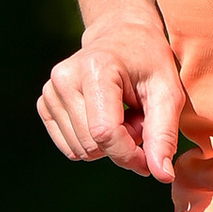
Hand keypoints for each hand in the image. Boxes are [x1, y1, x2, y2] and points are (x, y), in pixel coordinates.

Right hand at [36, 8, 183, 182]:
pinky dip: (91, 142)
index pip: (105, 133)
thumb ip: (163, 134)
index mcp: (95, 69)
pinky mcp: (45, 103)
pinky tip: (104, 117)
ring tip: (122, 115)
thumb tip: (162, 176)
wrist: (122, 36)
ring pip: (80, 151)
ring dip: (107, 145)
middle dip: (121, 146)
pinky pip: (69, 147)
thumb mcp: (167, 93)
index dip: (129, 155)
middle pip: (92, 145)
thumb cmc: (149, 62)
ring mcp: (50, 90)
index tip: (149, 160)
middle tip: (138, 119)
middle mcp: (64, 78)